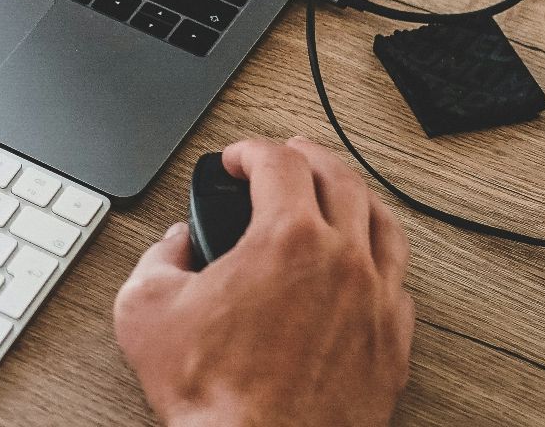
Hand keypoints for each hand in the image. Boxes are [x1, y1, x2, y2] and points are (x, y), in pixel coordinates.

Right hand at [114, 138, 414, 426]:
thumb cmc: (215, 396)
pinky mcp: (393, 346)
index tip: (237, 158)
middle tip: (287, 156)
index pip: (278, 163)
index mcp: (286, 240)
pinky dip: (378, 259)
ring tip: (336, 195)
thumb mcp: (145, 309)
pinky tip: (362, 265)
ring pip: (383, 225)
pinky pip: (399, 282)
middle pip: (340, 178)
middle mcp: (343, 262)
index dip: (251, 149)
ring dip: (355, 198)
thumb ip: (158, 258)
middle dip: (307, 157)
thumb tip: (175, 245)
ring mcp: (377, 303)